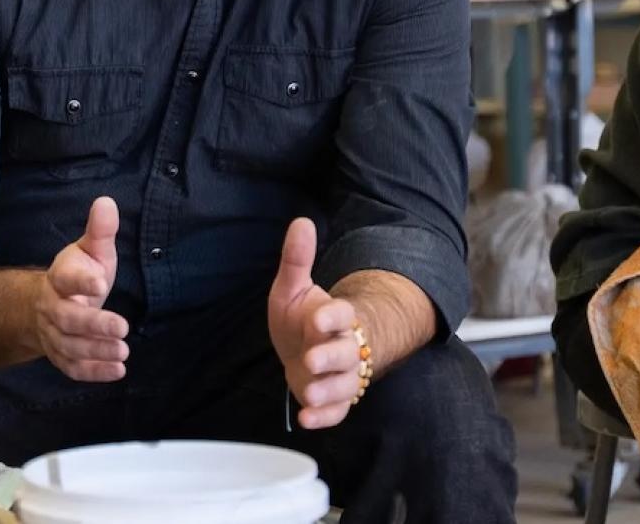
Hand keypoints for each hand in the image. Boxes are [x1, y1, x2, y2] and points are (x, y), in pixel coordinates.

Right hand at [35, 197, 129, 381]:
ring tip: (123, 352)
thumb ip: (100, 231)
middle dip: (93, 325)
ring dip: (96, 351)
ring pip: (70, 347)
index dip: (81, 281)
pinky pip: (73, 367)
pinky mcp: (61, 356)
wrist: (44, 306)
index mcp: (58, 279)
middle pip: (67, 319)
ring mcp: (54, 335)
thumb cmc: (77, 275)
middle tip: (122, 328)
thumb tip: (107, 202)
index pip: (65, 279)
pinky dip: (93, 372)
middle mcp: (52, 309)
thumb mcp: (90, 251)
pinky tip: (118, 371)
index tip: (99, 283)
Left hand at [268, 218, 362, 429]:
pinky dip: (324, 416)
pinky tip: (307, 418)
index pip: (342, 314)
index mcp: (334, 317)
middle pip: (347, 352)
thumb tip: (301, 221)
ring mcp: (341, 374)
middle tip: (312, 360)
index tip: (317, 318)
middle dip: (331, 357)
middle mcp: (343, 346)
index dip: (332, 316)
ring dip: (329, 389)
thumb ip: (297, 259)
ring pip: (346, 383)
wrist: (304, 351)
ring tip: (309, 392)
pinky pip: (337, 410)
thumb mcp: (292, 289)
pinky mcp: (334, 399)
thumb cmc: (300, 319)